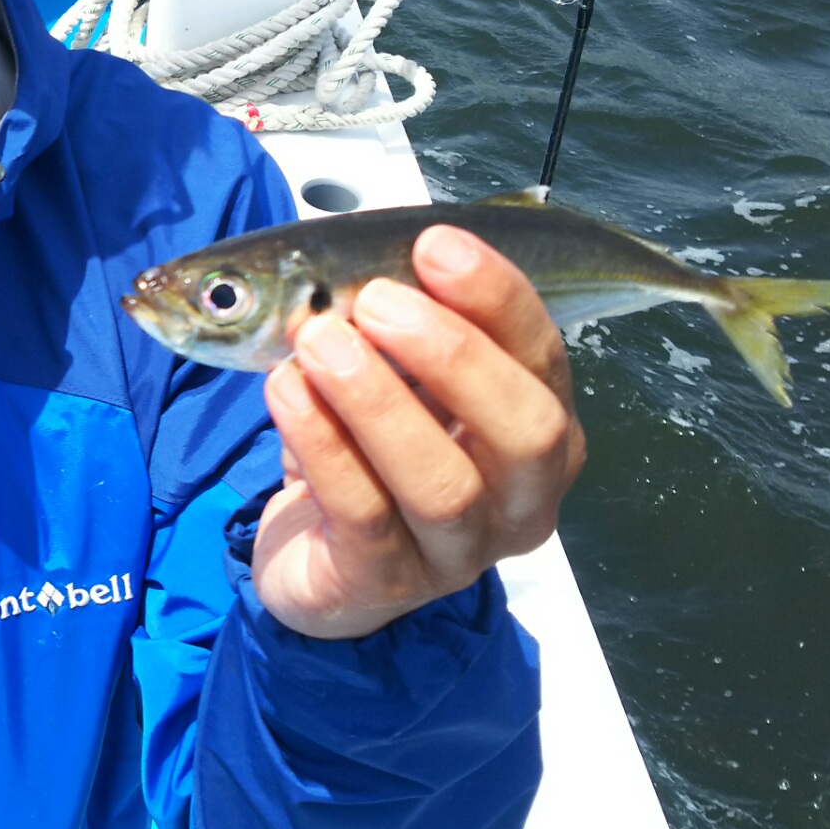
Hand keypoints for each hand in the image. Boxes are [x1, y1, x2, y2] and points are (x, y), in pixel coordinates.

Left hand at [251, 224, 584, 639]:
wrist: (317, 561)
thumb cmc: (369, 452)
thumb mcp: (395, 381)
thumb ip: (397, 328)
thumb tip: (366, 260)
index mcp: (538, 432)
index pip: (543, 360)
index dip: (498, 299)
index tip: (435, 244)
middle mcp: (519, 499)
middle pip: (527, 432)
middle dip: (455, 355)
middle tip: (377, 301)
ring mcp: (458, 553)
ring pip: (444, 484)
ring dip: (378, 401)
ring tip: (319, 342)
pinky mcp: (385, 583)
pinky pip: (363, 513)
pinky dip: (323, 444)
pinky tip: (286, 390)